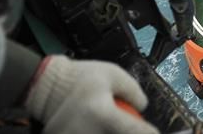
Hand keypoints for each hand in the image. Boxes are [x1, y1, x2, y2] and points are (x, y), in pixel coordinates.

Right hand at [25, 56, 158, 133]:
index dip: (149, 133)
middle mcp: (90, 133)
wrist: (47, 87)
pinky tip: (95, 124)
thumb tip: (142, 107)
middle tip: (126, 120)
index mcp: (103, 114)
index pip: (135, 131)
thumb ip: (133, 90)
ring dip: (113, 129)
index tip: (155, 132)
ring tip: (105, 119)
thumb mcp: (112, 74)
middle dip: (129, 129)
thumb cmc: (78, 79)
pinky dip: (98, 131)